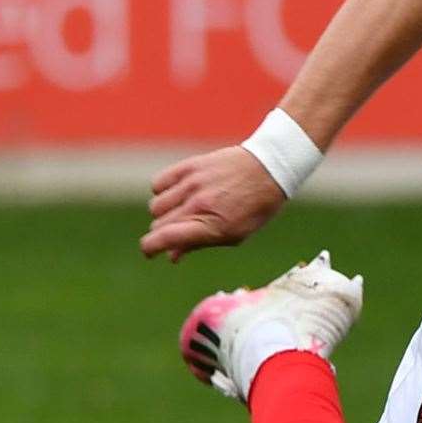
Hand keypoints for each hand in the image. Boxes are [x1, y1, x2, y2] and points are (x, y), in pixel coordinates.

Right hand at [141, 146, 286, 260]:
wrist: (271, 167)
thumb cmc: (256, 206)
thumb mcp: (236, 234)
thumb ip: (200, 244)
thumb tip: (171, 256)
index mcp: (212, 226)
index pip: (164, 238)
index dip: (150, 249)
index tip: (150, 252)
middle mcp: (199, 205)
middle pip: (158, 225)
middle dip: (164, 234)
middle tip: (182, 231)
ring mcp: (193, 184)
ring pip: (156, 206)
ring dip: (164, 213)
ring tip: (183, 211)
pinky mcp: (190, 166)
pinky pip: (158, 183)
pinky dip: (163, 191)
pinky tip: (178, 194)